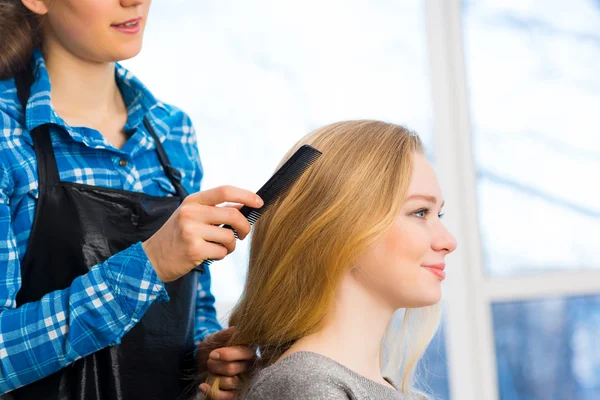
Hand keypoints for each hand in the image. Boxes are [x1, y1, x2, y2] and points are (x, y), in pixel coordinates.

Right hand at [142, 186, 262, 281]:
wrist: (151, 258)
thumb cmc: (176, 237)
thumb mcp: (190, 216)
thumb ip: (214, 211)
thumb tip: (244, 208)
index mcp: (192, 201)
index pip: (224, 191)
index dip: (246, 195)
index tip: (259, 202)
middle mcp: (191, 213)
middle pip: (233, 215)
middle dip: (245, 227)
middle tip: (243, 234)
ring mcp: (191, 231)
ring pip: (230, 237)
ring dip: (231, 246)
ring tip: (219, 247)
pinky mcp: (194, 250)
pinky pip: (222, 252)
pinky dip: (221, 255)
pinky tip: (208, 255)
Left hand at [198, 327, 256, 399]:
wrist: (203, 361)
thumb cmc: (213, 347)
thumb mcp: (215, 337)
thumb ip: (225, 334)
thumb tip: (236, 329)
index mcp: (248, 350)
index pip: (243, 353)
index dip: (227, 355)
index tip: (212, 354)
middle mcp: (249, 366)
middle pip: (232, 369)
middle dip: (215, 365)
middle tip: (209, 361)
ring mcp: (244, 380)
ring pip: (230, 382)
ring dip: (214, 376)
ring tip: (210, 370)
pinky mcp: (236, 393)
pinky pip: (228, 397)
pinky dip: (213, 392)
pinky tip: (203, 386)